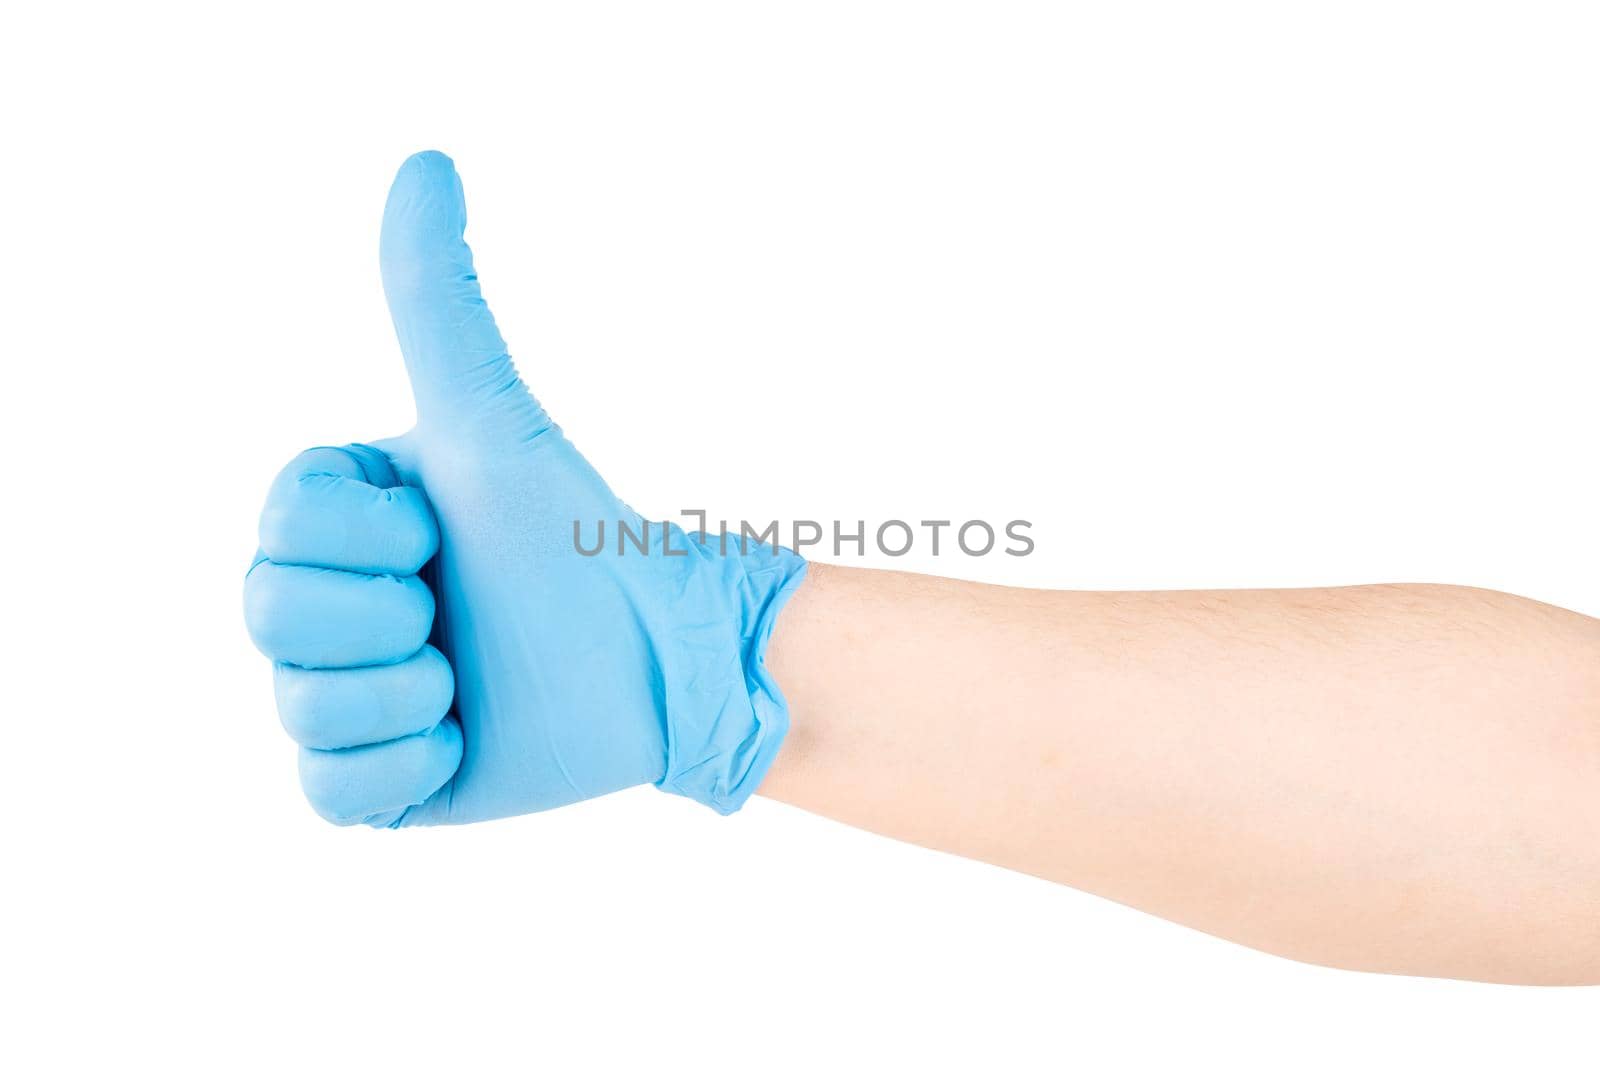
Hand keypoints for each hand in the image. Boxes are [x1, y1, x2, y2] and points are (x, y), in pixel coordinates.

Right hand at [243, 152, 805, 826]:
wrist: (659, 658)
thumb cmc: (577, 532)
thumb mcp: (490, 415)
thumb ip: (439, 300)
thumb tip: (425, 160)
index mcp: (330, 519)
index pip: (281, 531)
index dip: (374, 536)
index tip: (446, 531)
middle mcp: (323, 603)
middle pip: (274, 621)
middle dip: (394, 615)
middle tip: (462, 608)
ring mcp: (343, 693)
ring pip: (304, 710)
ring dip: (412, 691)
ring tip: (472, 673)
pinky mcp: (375, 781)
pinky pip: (328, 792)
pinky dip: (404, 768)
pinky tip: (461, 737)